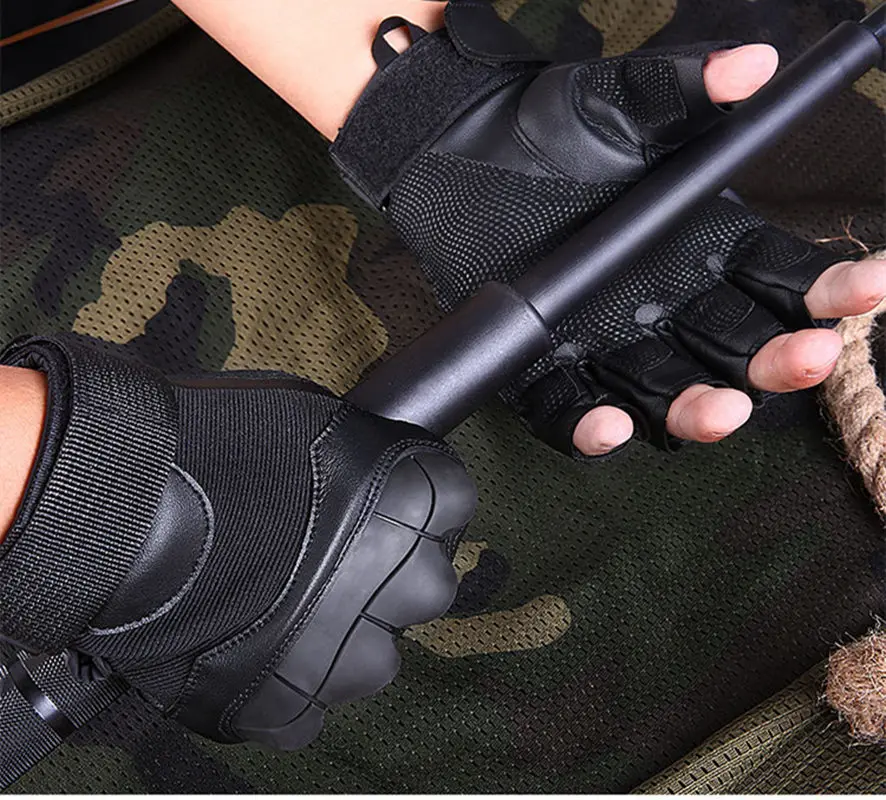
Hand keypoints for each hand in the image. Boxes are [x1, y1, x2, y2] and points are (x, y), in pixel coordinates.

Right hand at [0, 334, 474, 748]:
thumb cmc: (215, 444)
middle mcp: (397, 582)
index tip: (387, 509)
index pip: (453, 505)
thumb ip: (367, 459)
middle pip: (430, 588)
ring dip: (346, 637)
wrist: (124, 507)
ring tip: (290, 608)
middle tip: (339, 562)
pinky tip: (256, 644)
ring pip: (376, 660)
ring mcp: (343, 653)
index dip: (416, 505)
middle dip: (394, 576)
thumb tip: (379, 479)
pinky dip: (291, 681)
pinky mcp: (283, 706)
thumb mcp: (315, 418)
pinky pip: (309, 706)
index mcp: (411, 502)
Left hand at [331, 0, 879, 457]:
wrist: (453, 152)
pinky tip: (613, 424)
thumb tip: (754, 66)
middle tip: (806, 357)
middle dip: (775, 360)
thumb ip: (681, 88)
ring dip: (698, 407)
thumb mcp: (615, 101)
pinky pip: (570, 410)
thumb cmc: (547, 128)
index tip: (870, 288)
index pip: (783, 279)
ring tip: (723, 407)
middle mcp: (665, 306)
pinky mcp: (542, 366)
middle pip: (735, 349)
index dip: (828, 290)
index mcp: (704, 248)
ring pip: (664, 393)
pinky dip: (592, 425)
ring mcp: (604, 343)